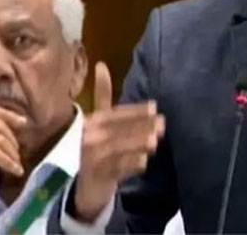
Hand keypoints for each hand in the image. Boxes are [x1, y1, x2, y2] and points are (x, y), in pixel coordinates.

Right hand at [0, 105, 25, 204]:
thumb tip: (15, 135)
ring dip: (13, 154)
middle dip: (13, 141)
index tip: (24, 122)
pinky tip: (16, 171)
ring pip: (0, 140)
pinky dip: (10, 163)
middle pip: (0, 126)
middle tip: (17, 155)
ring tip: (16, 165)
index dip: (9, 114)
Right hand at [74, 62, 164, 221]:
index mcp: (90, 122)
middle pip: (117, 131)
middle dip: (140, 126)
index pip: (114, 114)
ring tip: (155, 141)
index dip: (134, 111)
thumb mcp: (97, 120)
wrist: (84, 183)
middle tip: (162, 123)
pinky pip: (115, 170)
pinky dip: (129, 166)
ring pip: (116, 149)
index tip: (155, 106)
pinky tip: (144, 162)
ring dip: (136, 144)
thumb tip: (101, 64)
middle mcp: (88, 139)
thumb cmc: (94, 145)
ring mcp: (91, 159)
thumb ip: (102, 95)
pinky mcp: (97, 177)